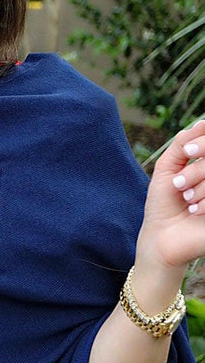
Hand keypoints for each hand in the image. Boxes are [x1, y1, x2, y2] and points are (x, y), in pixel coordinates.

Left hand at [136, 119, 204, 277]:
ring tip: (187, 200)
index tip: (187, 150)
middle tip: (179, 184)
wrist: (162, 239)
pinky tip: (196, 211)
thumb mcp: (168, 169)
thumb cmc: (163, 204)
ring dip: (200, 184)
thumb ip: (183, 144)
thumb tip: (202, 123)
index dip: (203, 141)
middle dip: (197, 168)